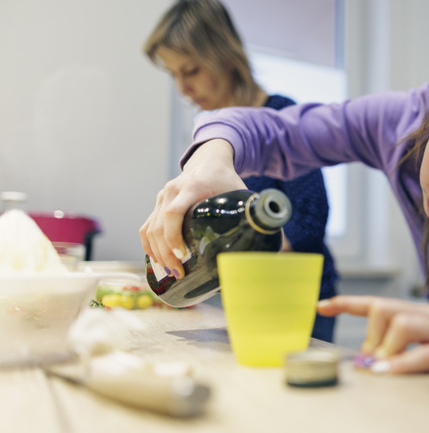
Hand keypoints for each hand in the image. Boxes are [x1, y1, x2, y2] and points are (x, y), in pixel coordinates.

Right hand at [139, 139, 246, 277]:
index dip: (174, 236)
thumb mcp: (240, 192)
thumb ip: (254, 212)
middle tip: (179, 272)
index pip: (173, 212)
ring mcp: (162, 197)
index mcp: (192, 186)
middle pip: (158, 226)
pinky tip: (158, 261)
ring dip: (156, 253)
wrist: (209, 159)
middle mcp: (172, 190)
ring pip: (149, 229)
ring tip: (170, 272)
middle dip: (166, 253)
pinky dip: (149, 246)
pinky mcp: (157, 204)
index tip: (182, 255)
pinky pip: (146, 227)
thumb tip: (277, 241)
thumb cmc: (226, 178)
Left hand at [317, 295, 428, 397]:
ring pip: (402, 323)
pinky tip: (388, 373)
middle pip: (385, 308)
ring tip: (380, 370)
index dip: (348, 302)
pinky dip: (403, 363)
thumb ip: (406, 354)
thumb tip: (369, 367)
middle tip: (368, 364)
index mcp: (423, 315)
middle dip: (367, 335)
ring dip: (383, 349)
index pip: (378, 302)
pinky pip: (426, 353)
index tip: (321, 305)